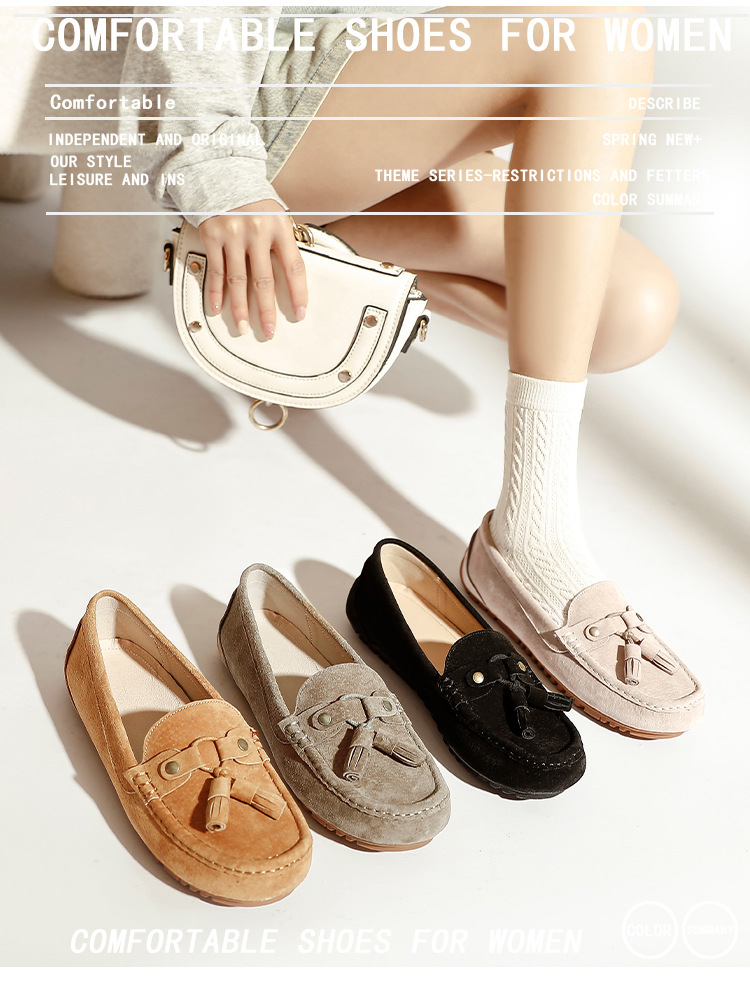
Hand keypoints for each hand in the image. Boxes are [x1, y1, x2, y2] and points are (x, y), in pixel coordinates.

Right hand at [198, 200, 306, 338]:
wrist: (223, 177)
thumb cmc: (256, 205)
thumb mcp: (277, 218)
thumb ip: (284, 245)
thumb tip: (293, 284)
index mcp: (280, 227)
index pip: (294, 267)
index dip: (298, 293)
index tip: (300, 314)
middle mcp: (257, 230)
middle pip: (264, 280)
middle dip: (266, 310)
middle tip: (269, 331)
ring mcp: (233, 233)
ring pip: (238, 280)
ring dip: (240, 308)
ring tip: (243, 327)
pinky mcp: (212, 235)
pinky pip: (216, 271)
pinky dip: (216, 292)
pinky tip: (218, 309)